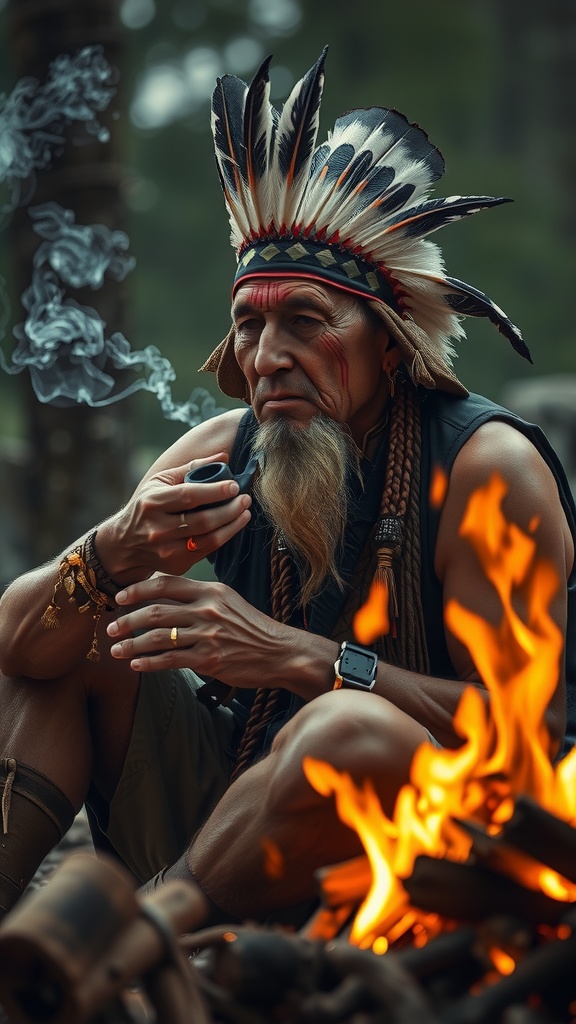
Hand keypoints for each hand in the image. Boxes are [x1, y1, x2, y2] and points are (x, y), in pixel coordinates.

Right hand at [96, 453, 251, 582]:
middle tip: (245, 499)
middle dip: (230, 509)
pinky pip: (208, 551)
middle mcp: (157, 529)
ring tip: (245, 512)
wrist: (124, 544)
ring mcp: (167, 550)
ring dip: (233, 525)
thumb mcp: (160, 482)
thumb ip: (191, 467)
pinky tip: (233, 526)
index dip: (215, 491)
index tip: (234, 486)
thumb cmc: (146, 506)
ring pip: (209, 539)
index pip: (188, 496)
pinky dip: (224, 537)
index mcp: (152, 503)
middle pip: (203, 520)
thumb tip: (223, 457)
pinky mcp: (176, 564)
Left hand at [106, 574, 298, 688]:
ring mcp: (209, 635)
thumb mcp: (228, 601)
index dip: (138, 591)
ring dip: (132, 644)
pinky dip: (149, 663)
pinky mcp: (210, 660)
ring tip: (117, 650)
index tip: (120, 598)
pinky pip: (171, 661)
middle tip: (110, 628)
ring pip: (158, 638)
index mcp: (211, 591)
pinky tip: (137, 665)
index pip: (166, 584)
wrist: (280, 652)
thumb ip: (198, 597)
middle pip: (156, 612)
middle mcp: (208, 610)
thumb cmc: (252, 627)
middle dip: (127, 621)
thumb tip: (163, 592)